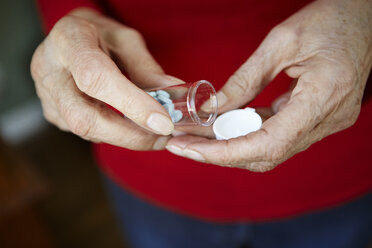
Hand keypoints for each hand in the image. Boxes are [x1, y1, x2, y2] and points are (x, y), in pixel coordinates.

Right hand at [31, 8, 182, 149]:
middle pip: (84, 117)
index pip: (96, 77)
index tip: (162, 123)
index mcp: (68, 40)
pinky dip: (113, 135)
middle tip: (162, 139)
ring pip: (85, 130)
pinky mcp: (51, 112)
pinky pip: (85, 132)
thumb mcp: (125, 40)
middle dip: (129, 135)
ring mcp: (46, 95)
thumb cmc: (99, 35)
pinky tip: (130, 127)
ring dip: (125, 138)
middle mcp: (48, 70)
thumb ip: (146, 67)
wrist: (69, 39)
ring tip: (153, 134)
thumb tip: (173, 93)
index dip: (131, 104)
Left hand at [166, 0, 371, 170]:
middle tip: (184, 144)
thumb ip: (245, 80)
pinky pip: (279, 134)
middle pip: (266, 155)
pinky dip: (249, 132)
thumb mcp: (281, 43)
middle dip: (220, 153)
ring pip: (270, 149)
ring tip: (197, 135)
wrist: (364, 18)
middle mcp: (327, 120)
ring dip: (232, 144)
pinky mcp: (319, 118)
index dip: (225, 153)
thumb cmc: (332, 20)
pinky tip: (225, 124)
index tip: (191, 150)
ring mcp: (325, 123)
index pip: (267, 145)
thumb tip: (211, 108)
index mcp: (322, 99)